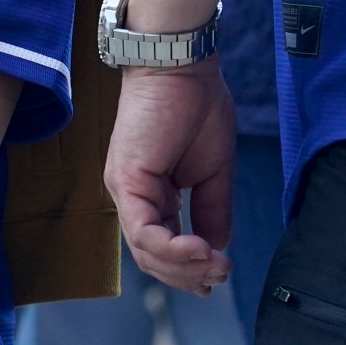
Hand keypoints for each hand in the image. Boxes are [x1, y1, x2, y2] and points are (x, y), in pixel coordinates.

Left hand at [104, 61, 238, 294]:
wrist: (182, 66)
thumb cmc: (197, 106)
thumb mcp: (213, 170)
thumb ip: (212, 210)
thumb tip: (217, 246)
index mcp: (153, 195)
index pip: (163, 245)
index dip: (188, 268)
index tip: (217, 278)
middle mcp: (134, 196)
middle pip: (151, 256)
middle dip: (187, 274)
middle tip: (219, 276)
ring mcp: (126, 190)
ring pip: (145, 249)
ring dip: (182, 266)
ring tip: (214, 266)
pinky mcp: (126, 180)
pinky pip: (142, 230)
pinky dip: (171, 247)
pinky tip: (200, 250)